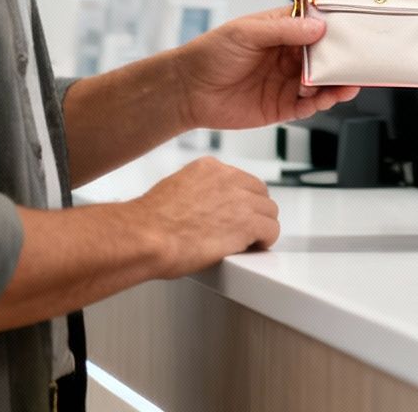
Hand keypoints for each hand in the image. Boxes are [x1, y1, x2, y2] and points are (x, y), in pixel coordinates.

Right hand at [123, 157, 281, 276]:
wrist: (145, 237)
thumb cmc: (149, 224)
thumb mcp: (174, 192)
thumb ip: (195, 193)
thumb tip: (202, 209)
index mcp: (208, 168)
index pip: (240, 179)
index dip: (240, 201)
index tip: (235, 214)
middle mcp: (227, 178)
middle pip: (259, 193)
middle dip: (254, 211)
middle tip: (245, 230)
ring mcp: (240, 199)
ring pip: (269, 211)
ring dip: (261, 227)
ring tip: (250, 242)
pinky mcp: (248, 223)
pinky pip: (272, 230)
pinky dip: (265, 241)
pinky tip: (255, 248)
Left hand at [172, 11, 358, 130]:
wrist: (188, 91)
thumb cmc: (211, 53)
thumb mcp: (246, 32)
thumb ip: (283, 30)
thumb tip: (318, 27)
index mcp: (281, 31)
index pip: (316, 26)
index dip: (335, 27)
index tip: (354, 28)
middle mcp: (288, 56)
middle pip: (325, 56)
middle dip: (343, 59)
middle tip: (360, 61)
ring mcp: (287, 82)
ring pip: (322, 82)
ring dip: (337, 83)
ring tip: (349, 83)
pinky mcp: (282, 106)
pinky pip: (309, 105)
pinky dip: (322, 102)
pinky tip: (329, 98)